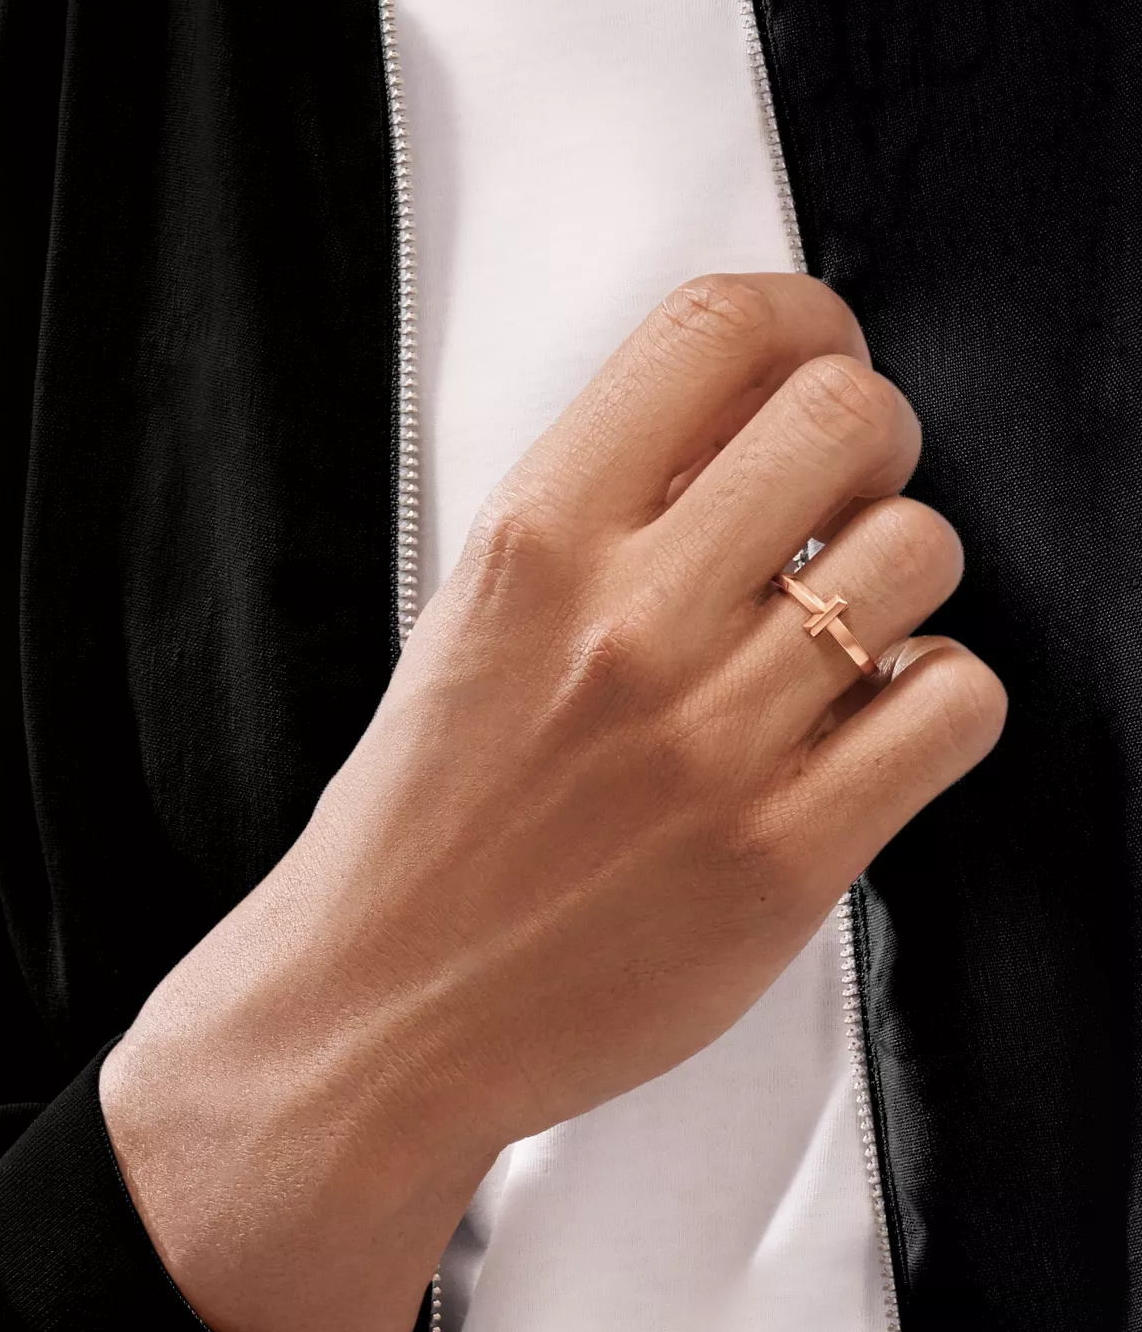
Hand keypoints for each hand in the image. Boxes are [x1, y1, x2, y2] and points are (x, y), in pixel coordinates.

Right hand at [98, 275, 1005, 1331]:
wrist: (379, 1011)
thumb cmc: (417, 831)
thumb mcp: (465, 629)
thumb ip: (594, 522)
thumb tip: (738, 432)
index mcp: (531, 544)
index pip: (715, 328)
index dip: (804, 320)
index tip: (817, 355)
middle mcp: (626, 623)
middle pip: (849, 414)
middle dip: (868, 446)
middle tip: (839, 506)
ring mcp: (711, 740)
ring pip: (923, 552)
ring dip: (898, 585)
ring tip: (835, 641)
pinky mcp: (785, 854)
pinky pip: (953, 702)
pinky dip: (929, 700)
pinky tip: (859, 728)